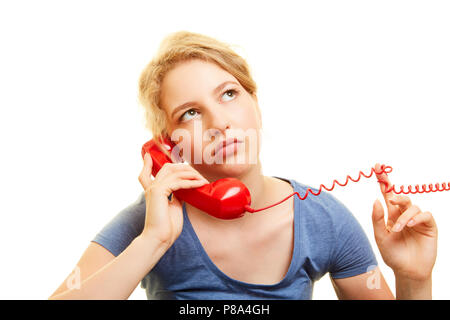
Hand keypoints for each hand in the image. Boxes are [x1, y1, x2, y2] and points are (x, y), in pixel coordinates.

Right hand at [138, 153, 208, 247]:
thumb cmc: (167, 227)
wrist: (158, 239)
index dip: (148, 163)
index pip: (146, 173)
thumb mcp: (174, 207)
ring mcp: (154, 189)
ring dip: (192, 174)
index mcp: (152, 192)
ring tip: (203, 180)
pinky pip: (178, 182)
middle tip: (198, 175)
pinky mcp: (158, 192)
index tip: (149, 156)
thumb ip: (176, 196)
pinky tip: (200, 184)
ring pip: (174, 172)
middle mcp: (151, 188)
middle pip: (167, 167)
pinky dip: (190, 182)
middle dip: (185, 168)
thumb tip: (185, 190)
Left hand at [371, 163, 437, 280]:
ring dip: (404, 216)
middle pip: (400, 195)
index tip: (377, 167)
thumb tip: (376, 199)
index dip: (383, 181)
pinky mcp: (429, 226)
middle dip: (395, 193)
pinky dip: (417, 218)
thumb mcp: (380, 237)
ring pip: (412, 206)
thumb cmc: (393, 254)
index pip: (387, 195)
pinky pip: (425, 215)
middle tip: (390, 198)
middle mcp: (404, 214)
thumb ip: (377, 219)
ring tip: (397, 229)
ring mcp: (417, 220)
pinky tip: (410, 225)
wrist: (408, 271)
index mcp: (391, 215)